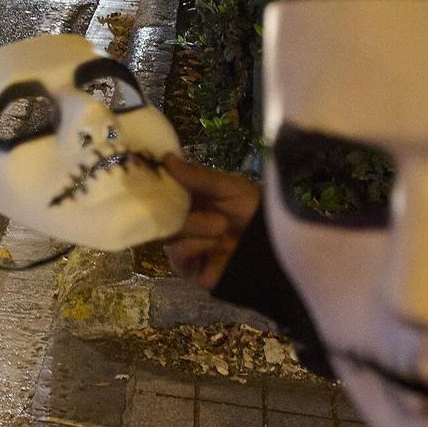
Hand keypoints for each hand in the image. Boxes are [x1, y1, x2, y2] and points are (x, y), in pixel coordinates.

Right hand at [161, 155, 261, 288]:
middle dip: (175, 206)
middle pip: (159, 212)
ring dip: (194, 227)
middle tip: (197, 203)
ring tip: (220, 226)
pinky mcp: (187, 267)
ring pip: (168, 233)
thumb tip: (166, 159)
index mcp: (187, 198)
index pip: (161, 189)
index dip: (157, 182)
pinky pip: (177, 254)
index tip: (154, 172)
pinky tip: (213, 243)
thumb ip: (197, 175)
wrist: (274, 245)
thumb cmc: (252, 210)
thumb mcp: (228, 186)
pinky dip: (193, 245)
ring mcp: (183, 244)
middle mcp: (181, 220)